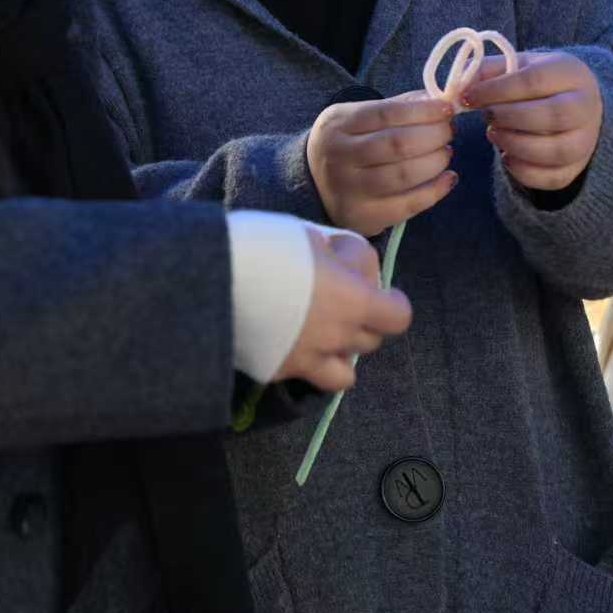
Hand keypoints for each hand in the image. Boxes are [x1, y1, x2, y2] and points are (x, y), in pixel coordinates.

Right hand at [275, 228, 411, 391]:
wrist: (214, 279)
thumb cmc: (266, 246)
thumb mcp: (311, 236)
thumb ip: (337, 257)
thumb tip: (344, 266)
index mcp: (354, 300)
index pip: (398, 316)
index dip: (392, 303)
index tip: (378, 292)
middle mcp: (338, 336)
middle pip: (371, 340)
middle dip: (363, 322)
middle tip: (339, 303)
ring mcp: (308, 360)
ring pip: (346, 372)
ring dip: (341, 353)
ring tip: (322, 334)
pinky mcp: (278, 371)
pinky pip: (307, 377)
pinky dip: (308, 364)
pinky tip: (291, 344)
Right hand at [308, 92, 457, 237]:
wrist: (314, 185)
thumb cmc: (348, 145)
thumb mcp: (357, 118)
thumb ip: (396, 107)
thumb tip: (438, 101)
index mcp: (338, 124)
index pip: (386, 113)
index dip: (422, 111)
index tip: (446, 110)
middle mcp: (339, 157)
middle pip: (397, 144)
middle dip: (433, 135)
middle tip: (448, 132)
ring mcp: (350, 190)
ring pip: (404, 175)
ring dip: (436, 161)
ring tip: (446, 152)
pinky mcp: (364, 217)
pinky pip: (408, 206)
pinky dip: (435, 191)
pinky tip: (448, 178)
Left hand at [459, 50, 602, 192]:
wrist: (573, 105)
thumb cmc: (538, 83)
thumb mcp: (517, 66)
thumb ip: (487, 71)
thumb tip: (460, 87)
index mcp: (571, 72)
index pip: (534, 80)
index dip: (496, 90)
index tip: (468, 97)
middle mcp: (587, 107)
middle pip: (552, 115)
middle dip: (509, 117)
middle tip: (486, 116)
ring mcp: (586, 140)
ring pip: (555, 151)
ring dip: (515, 145)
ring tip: (493, 134)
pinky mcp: (577, 168)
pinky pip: (552, 178)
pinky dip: (523, 172)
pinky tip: (506, 156)